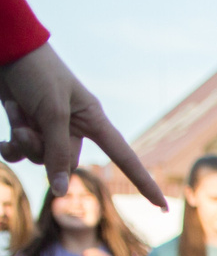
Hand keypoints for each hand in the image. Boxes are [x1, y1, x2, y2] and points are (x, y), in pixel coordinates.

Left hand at [0, 43, 166, 206]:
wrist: (6, 48)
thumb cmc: (37, 73)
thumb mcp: (51, 113)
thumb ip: (57, 152)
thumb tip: (60, 191)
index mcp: (93, 121)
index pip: (125, 158)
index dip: (144, 183)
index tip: (162, 207)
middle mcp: (74, 127)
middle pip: (66, 163)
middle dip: (44, 151)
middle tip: (29, 128)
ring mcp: (49, 128)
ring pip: (41, 158)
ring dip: (25, 143)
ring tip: (17, 116)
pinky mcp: (27, 126)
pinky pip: (23, 153)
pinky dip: (12, 147)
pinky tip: (4, 139)